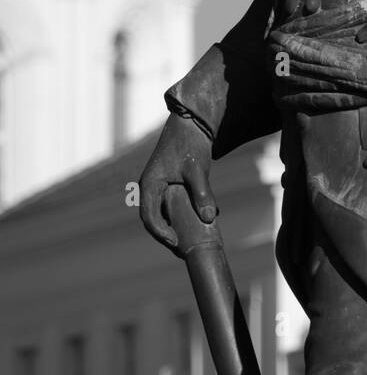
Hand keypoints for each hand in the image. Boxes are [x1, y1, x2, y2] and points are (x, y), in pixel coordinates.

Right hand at [139, 113, 216, 254]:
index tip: (176, 243)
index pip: (149, 217)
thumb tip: (209, 218)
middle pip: (153, 219)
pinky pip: (168, 206)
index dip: (161, 233)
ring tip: (188, 243)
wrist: (191, 124)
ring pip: (161, 214)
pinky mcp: (166, 185)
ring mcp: (156, 186)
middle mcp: (149, 187)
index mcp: (149, 184)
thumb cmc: (191, 144)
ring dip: (173, 227)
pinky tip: (196, 224)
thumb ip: (202, 193)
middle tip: (183, 250)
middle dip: (167, 235)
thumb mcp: (197, 169)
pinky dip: (179, 217)